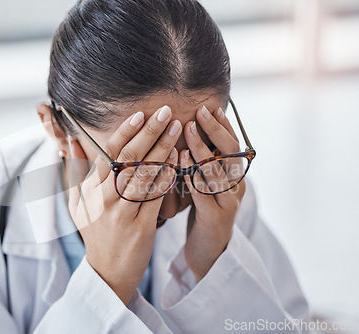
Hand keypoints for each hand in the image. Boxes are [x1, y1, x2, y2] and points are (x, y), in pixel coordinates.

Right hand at [66, 106, 181, 304]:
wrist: (107, 270)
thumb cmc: (94, 232)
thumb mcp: (76, 203)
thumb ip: (74, 171)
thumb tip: (71, 141)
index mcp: (90, 189)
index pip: (109, 154)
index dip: (126, 132)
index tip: (141, 114)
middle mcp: (105, 198)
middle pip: (129, 159)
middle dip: (149, 132)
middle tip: (165, 112)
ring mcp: (124, 213)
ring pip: (145, 174)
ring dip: (163, 148)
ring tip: (177, 129)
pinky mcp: (142, 226)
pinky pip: (157, 195)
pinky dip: (168, 175)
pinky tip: (178, 158)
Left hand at [179, 105, 245, 281]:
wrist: (209, 251)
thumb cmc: (204, 212)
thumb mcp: (206, 184)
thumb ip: (204, 164)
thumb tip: (193, 134)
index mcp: (234, 177)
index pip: (232, 146)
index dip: (223, 126)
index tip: (211, 107)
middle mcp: (236, 187)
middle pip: (229, 154)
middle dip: (215, 131)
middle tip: (201, 112)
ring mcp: (228, 203)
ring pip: (217, 171)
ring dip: (202, 148)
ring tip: (188, 130)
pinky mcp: (215, 218)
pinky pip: (203, 193)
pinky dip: (191, 174)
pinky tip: (180, 161)